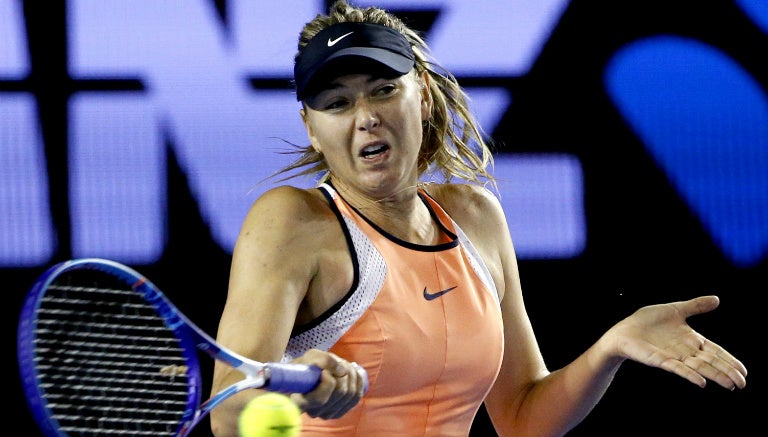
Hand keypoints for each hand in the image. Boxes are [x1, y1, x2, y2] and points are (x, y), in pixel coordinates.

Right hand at [288, 349, 366, 418]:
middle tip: (339, 362)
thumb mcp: (311, 357)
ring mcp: (327, 414)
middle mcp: (314, 412)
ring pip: (350, 393)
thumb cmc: (306, 366)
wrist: (308, 375)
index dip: (327, 383)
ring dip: (351, 374)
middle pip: (340, 392)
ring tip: (344, 364)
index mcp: (300, 402)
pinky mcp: (339, 412)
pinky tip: (354, 371)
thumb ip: (324, 360)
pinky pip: (356, 397)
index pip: (320, 399)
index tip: (325, 371)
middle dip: (344, 372)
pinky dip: (358, 381)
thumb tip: (342, 371)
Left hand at [609, 295, 746, 389]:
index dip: (729, 360)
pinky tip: (702, 383)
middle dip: (727, 372)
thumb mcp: (675, 310)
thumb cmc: (647, 321)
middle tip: (743, 383)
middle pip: (711, 362)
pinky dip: (690, 375)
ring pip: (698, 368)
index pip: (715, 351)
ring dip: (715, 376)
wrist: (624, 329)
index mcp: (690, 339)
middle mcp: (684, 350)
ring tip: (731, 385)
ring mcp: (673, 356)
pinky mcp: (659, 360)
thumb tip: (717, 299)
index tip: (744, 371)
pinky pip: (677, 369)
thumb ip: (696, 306)